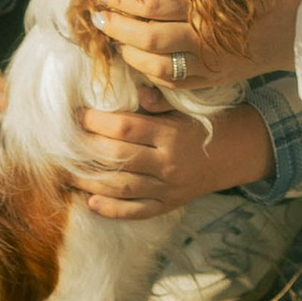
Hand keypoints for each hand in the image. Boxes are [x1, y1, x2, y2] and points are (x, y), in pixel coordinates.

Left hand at [66, 97, 269, 221]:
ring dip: (90, 181)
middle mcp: (168, 163)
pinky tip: (90, 202)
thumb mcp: (185, 106)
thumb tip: (132, 89)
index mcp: (171, 134)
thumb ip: (157, 100)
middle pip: (118, 157)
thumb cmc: (206, 122)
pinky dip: (112, 209)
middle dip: (87, 148)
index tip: (76, 113)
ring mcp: (168, 188)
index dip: (96, 121)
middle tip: (64, 140)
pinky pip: (137, 211)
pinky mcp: (168, 204)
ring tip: (67, 173)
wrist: (238, 153)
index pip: (125, 127)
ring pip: (122, 187)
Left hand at [87, 0, 301, 94]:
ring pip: (157, 64)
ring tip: (110, 36)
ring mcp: (213, 60)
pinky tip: (136, 58)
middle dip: (116, 24)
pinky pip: (175, 82)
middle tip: (96, 11)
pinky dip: (150, 73)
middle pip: (148, 34)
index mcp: (213, 0)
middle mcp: (209, 34)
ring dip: (127, 50)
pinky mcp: (218, 77)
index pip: (154, 1)